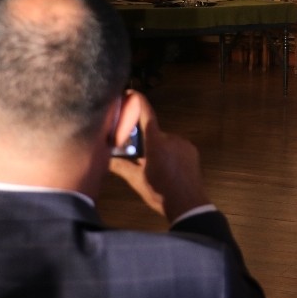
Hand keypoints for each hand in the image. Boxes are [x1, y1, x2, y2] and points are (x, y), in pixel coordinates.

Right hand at [110, 90, 210, 222]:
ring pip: (164, 141)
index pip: (146, 115)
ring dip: (158, 149)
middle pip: (153, 133)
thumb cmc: (160, 192)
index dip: (138, 102)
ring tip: (155, 168)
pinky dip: (169, 153)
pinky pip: (176, 147)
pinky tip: (168, 168)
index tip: (131, 93)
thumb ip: (121, 166)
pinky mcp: (192, 151)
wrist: (189, 204)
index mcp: (156, 143)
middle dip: (144, 142)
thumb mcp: (137, 180)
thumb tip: (105, 159)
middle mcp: (171, 138)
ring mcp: (184, 144)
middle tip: (138, 157)